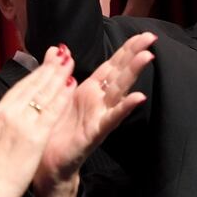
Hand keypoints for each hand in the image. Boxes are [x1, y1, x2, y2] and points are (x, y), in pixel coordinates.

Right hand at [0, 47, 75, 196]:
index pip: (19, 88)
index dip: (34, 74)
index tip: (45, 63)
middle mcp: (9, 113)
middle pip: (33, 85)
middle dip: (49, 68)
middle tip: (62, 53)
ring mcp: (22, 123)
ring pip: (44, 94)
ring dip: (58, 76)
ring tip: (70, 62)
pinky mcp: (35, 136)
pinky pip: (51, 112)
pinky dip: (62, 97)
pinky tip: (71, 85)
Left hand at [33, 33, 154, 196]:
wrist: (45, 162)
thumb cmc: (54, 129)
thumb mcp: (55, 95)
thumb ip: (59, 70)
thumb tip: (60, 48)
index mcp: (90, 90)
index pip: (112, 64)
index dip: (126, 49)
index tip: (142, 34)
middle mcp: (99, 101)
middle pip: (119, 73)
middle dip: (135, 54)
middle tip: (151, 37)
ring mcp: (99, 116)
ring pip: (119, 91)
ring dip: (133, 73)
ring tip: (147, 57)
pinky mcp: (95, 133)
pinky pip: (111, 118)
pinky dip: (125, 107)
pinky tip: (138, 97)